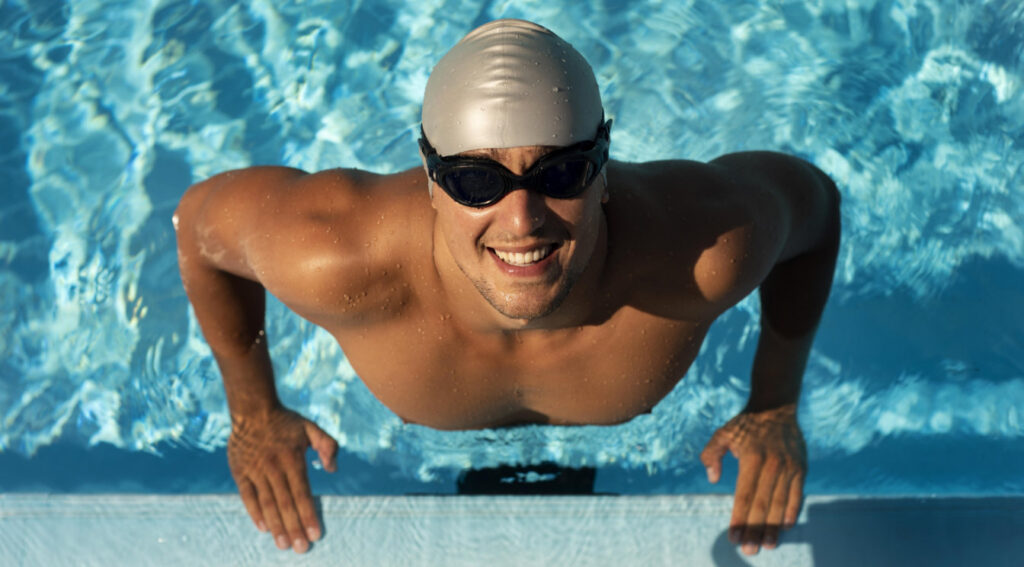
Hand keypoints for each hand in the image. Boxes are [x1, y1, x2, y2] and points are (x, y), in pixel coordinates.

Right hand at [227, 407, 338, 552]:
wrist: (252, 408)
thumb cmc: (286, 421)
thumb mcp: (311, 427)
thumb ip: (327, 445)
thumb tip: (334, 469)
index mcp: (293, 459)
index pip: (302, 493)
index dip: (308, 515)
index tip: (315, 534)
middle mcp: (274, 467)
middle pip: (285, 503)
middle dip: (294, 527)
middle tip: (301, 548)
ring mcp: (255, 470)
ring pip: (267, 503)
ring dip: (276, 526)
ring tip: (283, 545)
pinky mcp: (240, 472)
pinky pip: (248, 496)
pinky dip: (255, 513)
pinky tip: (264, 528)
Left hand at [700, 404, 805, 555]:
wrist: (776, 406)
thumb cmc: (745, 425)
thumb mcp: (722, 433)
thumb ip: (711, 454)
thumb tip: (712, 478)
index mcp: (751, 458)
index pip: (744, 496)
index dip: (739, 519)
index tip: (733, 538)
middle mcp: (772, 465)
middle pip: (763, 505)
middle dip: (755, 530)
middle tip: (749, 550)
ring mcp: (789, 467)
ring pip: (781, 503)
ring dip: (774, 527)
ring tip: (768, 545)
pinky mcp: (801, 468)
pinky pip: (797, 494)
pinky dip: (792, 512)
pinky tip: (785, 527)